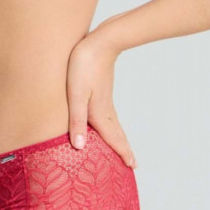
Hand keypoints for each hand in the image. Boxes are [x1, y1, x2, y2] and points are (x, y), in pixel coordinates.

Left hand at [66, 29, 137, 168]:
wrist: (99, 42)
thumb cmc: (84, 67)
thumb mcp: (76, 95)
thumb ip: (76, 121)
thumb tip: (80, 147)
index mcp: (99, 113)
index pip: (113, 138)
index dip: (121, 153)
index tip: (132, 167)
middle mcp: (105, 109)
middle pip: (117, 133)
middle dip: (123, 149)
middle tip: (133, 164)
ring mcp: (105, 99)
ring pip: (114, 124)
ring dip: (119, 138)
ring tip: (123, 147)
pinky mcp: (102, 90)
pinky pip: (109, 115)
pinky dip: (112, 125)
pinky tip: (108, 121)